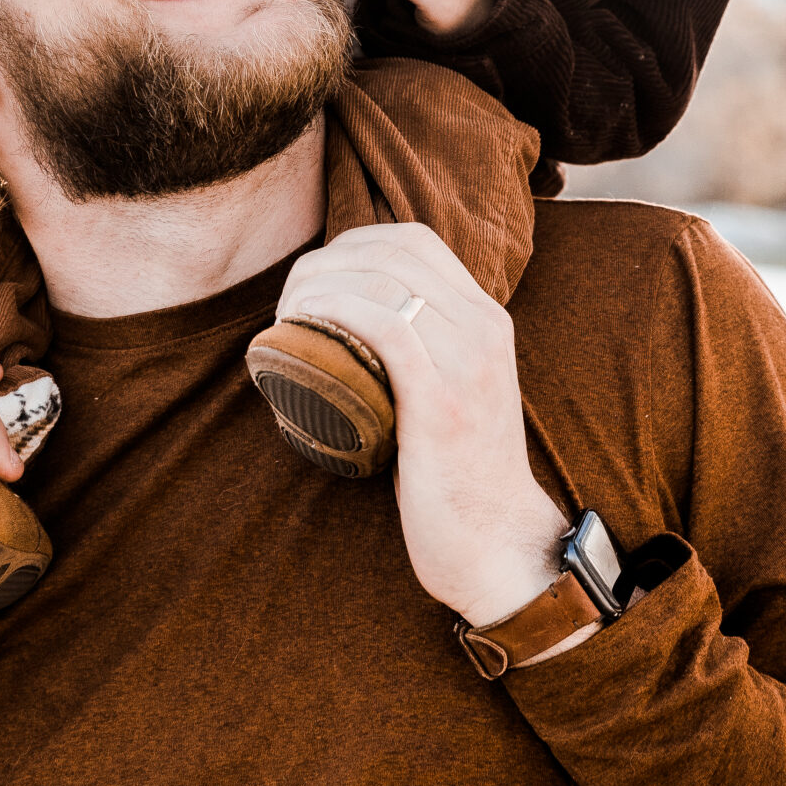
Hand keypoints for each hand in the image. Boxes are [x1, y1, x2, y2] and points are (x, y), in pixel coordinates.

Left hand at [278, 224, 577, 637]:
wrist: (497, 544)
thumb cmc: (458, 474)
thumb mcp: (454, 391)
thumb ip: (425, 350)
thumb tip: (352, 322)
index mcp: (489, 319)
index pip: (417, 241)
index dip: (354, 244)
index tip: (316, 277)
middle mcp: (486, 329)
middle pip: (392, 253)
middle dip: (326, 262)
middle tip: (288, 300)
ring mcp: (470, 364)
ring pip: (384, 283)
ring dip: (320, 287)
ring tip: (287, 317)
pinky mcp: (444, 403)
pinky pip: (384, 328)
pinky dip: (335, 314)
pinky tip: (303, 328)